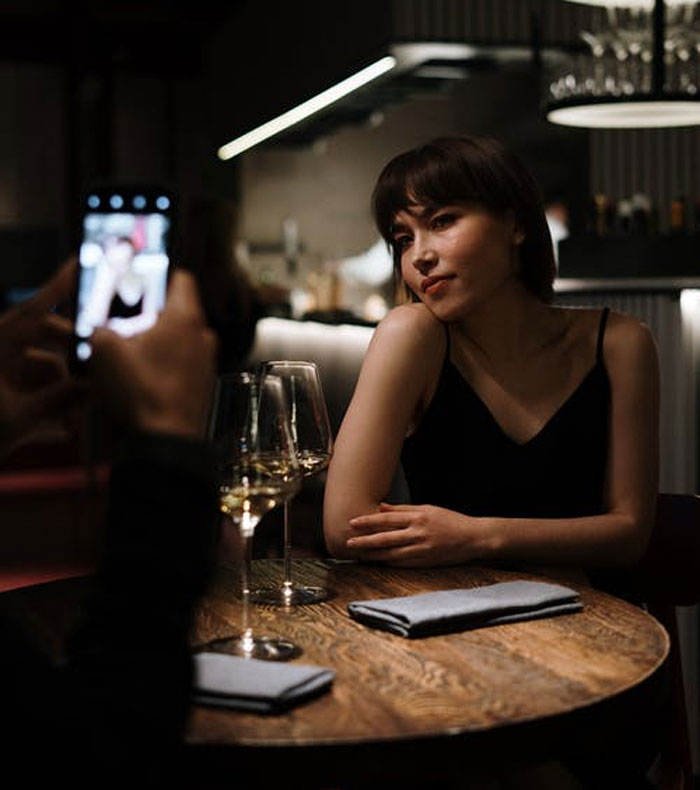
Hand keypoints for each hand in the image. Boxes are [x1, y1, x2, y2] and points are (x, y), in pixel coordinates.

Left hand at [0, 260, 80, 456]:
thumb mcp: (18, 419)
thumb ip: (60, 401)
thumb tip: (94, 386)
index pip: (36, 310)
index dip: (61, 285)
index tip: (82, 261)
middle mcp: (2, 353)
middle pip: (52, 346)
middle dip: (73, 372)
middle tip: (94, 387)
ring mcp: (5, 373)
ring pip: (48, 373)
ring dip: (61, 400)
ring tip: (71, 426)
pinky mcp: (9, 391)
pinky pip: (39, 392)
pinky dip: (50, 410)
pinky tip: (58, 431)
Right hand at [90, 271, 217, 437]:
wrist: (165, 442)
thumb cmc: (140, 393)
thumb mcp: (104, 352)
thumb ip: (100, 327)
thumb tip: (98, 326)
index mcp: (185, 318)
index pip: (180, 278)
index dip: (157, 276)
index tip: (138, 283)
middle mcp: (203, 335)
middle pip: (178, 311)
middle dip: (151, 315)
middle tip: (125, 323)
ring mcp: (207, 362)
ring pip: (181, 339)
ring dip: (158, 342)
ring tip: (131, 355)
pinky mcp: (204, 385)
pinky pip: (184, 364)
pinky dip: (167, 365)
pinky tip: (145, 378)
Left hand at [346, 503, 482, 566]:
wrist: (474, 538)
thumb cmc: (451, 520)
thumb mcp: (428, 508)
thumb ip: (404, 509)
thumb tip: (381, 507)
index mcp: (418, 516)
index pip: (387, 518)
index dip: (369, 521)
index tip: (353, 522)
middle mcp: (418, 533)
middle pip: (386, 538)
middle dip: (365, 540)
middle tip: (349, 542)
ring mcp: (422, 549)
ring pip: (391, 553)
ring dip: (372, 555)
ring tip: (358, 554)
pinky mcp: (425, 562)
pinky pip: (402, 563)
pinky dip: (387, 562)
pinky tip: (376, 562)